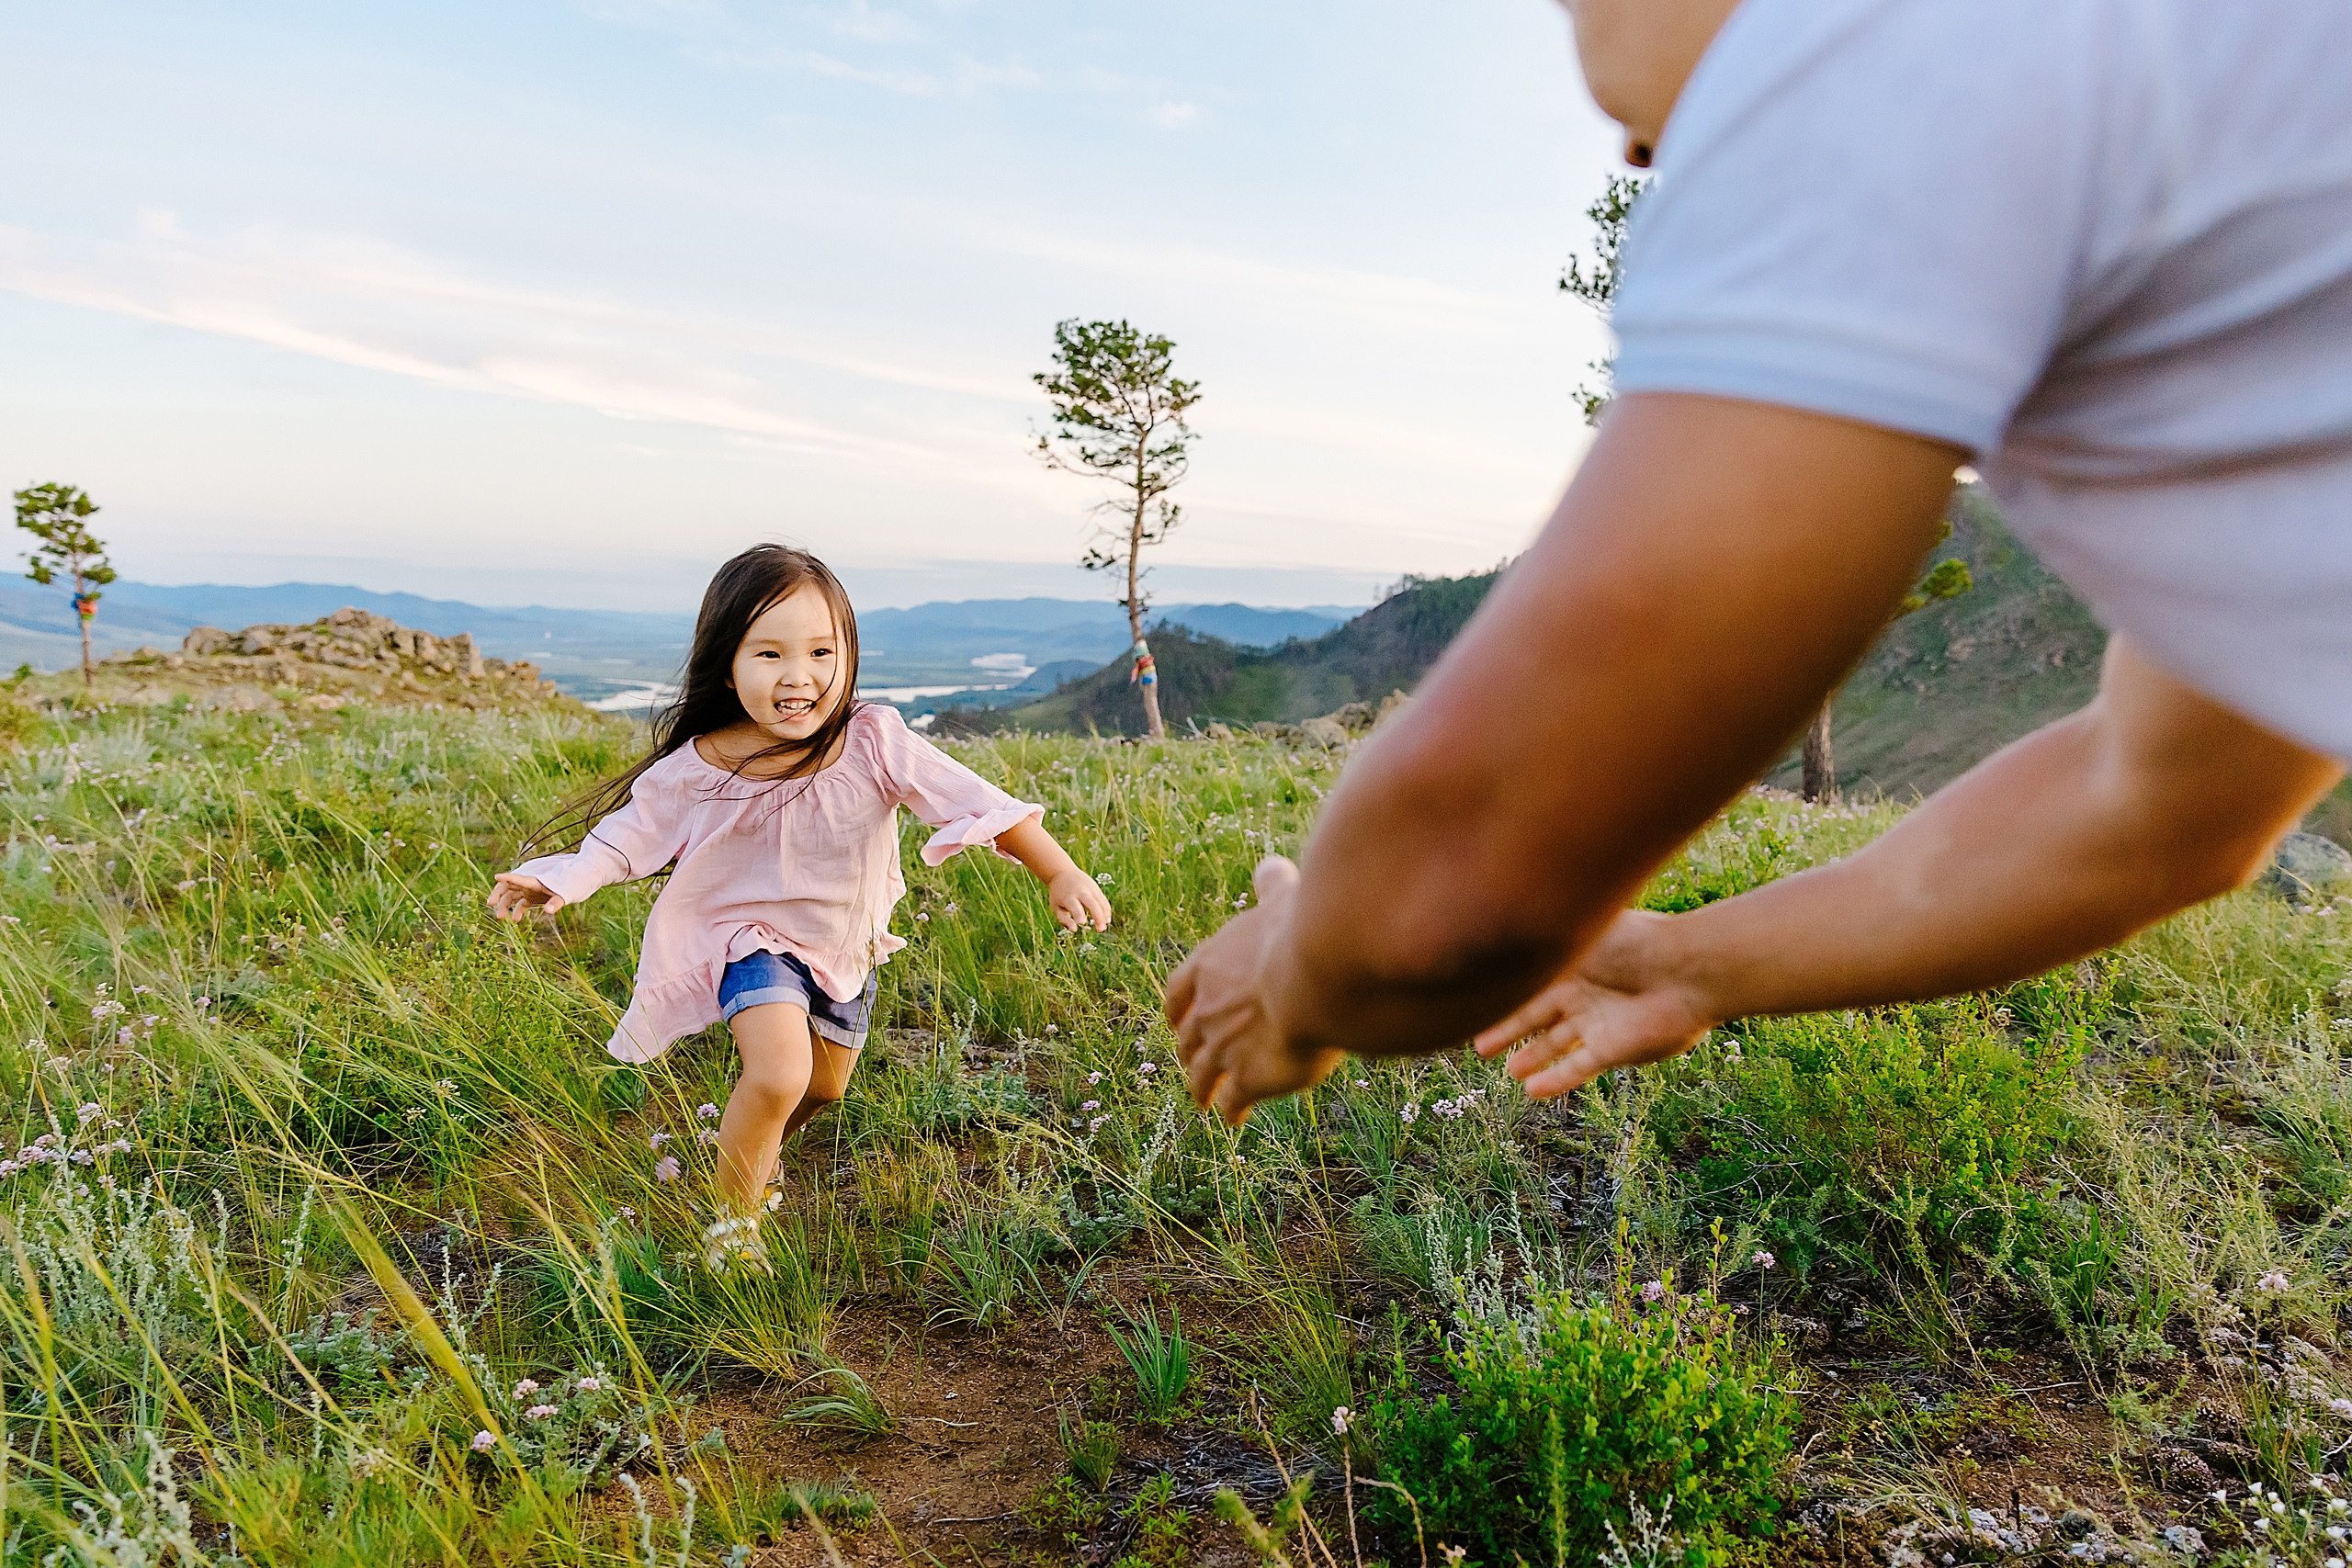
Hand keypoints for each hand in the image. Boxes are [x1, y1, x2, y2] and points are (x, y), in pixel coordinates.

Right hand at [487, 873, 564, 920]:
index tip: (497, 876)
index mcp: (533, 881)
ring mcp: (528, 891)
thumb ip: (556, 902)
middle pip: (507, 886)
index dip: (507, 877)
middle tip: (490, 903)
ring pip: (510, 896)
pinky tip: (516, 921)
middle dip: (497, 893)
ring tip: (500, 917)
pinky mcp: (531, 898)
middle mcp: (527, 885)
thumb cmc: (567, 887)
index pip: (518, 878)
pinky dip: (516, 911)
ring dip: (504, 905)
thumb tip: (549, 911)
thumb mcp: (562, 895)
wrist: (571, 885)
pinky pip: (520, 904)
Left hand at [1047, 868, 1111, 932]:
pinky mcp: (1095, 887)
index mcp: (1068, 897)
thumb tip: (1074, 929)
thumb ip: (1064, 919)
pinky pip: (1103, 900)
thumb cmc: (1058, 894)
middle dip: (1098, 916)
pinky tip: (1106, 919)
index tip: (1082, 923)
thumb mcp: (1056, 906)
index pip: (1075, 906)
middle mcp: (1080, 891)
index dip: (1078, 914)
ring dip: (1104, 915)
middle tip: (1100, 930)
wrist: (1062, 872)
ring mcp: (1090, 888)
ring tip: (1103, 928)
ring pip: (1101, 902)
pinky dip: (1106, 910)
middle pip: (1092, 903)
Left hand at [1167, 856, 1344, 1122]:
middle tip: (1192, 1062)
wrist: (1318, 975)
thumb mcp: (1282, 900)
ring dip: (1200, 1088)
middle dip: (1187, 1049)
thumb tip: (1271, 864)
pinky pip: (1232, 1101)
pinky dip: (1229, 1110)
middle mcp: (1207, 1010)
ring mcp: (1223, 1046)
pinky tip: (1234, 1119)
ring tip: (1204, 1101)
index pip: (1177, 991)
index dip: (1177, 1008)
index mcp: (1209, 966)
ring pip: (1200, 1074)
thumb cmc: (1303, 930)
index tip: (1175, 1018)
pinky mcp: (1249, 1078)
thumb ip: (1273, 887)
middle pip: (1185, 1036)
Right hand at [1472, 909, 1716, 1097]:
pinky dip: (1556, 1080)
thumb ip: (1543, 937)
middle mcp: (1584, 992)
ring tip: (1510, 1071)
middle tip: (1482, 1047)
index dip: (1504, 995)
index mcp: (1574, 961)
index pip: (1531, 981)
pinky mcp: (1612, 1050)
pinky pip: (1578, 1068)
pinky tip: (1533, 1091)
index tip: (1475, 1005)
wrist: (1685, 971)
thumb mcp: (1580, 932)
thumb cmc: (1635, 942)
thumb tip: (1502, 922)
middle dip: (1510, 1029)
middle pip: (1538, 1016)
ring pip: (1557, 1045)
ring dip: (1534, 1058)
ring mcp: (1598, 1023)